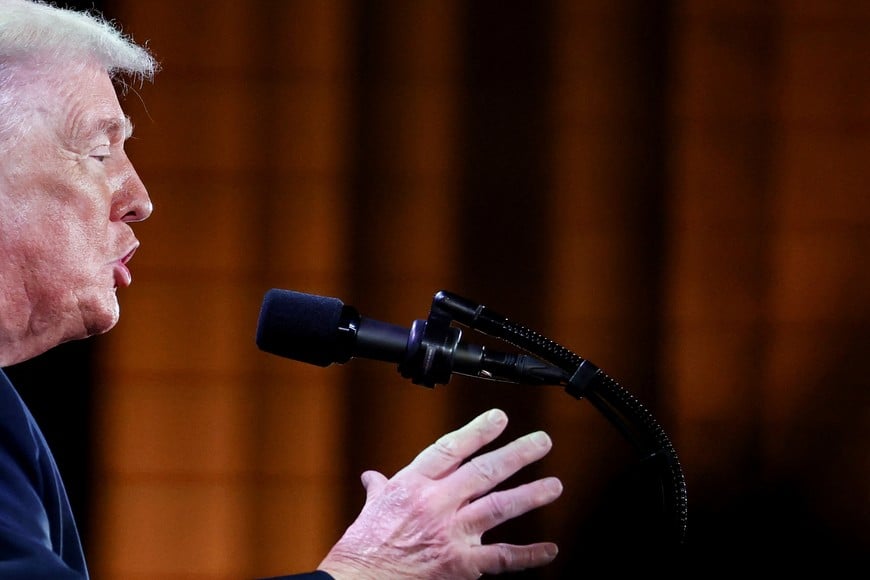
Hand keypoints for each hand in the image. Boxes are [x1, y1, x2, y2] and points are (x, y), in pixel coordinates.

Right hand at [318, 408, 562, 578]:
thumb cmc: (364, 547)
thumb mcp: (370, 509)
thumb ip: (379, 489)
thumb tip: (372, 477)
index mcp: (413, 484)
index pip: (451, 449)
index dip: (478, 431)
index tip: (500, 417)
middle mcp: (436, 503)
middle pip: (483, 472)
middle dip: (517, 455)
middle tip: (541, 441)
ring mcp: (451, 533)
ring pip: (499, 507)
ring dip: (530, 495)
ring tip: (554, 485)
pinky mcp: (460, 564)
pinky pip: (502, 558)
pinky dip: (528, 555)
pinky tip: (548, 550)